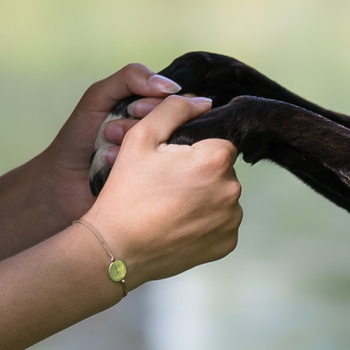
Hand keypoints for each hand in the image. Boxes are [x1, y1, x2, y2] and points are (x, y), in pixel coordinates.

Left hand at [36, 63, 181, 221]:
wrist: (61, 180)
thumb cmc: (80, 136)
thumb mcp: (99, 96)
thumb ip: (130, 78)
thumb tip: (170, 86)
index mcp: (153, 112)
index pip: (178, 100)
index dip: (157, 103)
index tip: (133, 110)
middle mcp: (162, 136)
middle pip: (173, 122)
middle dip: (137, 124)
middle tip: (110, 132)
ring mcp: (159, 161)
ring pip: (165, 146)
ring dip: (130, 144)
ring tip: (105, 152)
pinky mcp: (153, 184)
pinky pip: (156, 171)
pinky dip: (129, 164)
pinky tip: (109, 166)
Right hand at [83, 94, 242, 282]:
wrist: (117, 248)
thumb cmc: (126, 192)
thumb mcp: (141, 137)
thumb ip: (173, 109)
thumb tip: (203, 102)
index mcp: (216, 158)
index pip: (217, 140)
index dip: (192, 149)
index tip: (169, 162)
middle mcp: (232, 189)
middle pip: (221, 168)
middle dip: (198, 171)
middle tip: (165, 184)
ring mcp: (231, 220)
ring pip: (222, 195)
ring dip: (203, 195)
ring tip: (169, 205)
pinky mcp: (226, 244)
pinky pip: (221, 223)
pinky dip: (204, 221)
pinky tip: (178, 223)